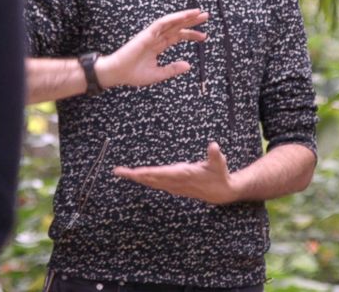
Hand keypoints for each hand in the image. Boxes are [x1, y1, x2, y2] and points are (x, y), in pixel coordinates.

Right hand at [96, 9, 207, 88]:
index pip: (177, 36)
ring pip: (171, 22)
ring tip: (198, 12)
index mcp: (158, 46)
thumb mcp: (157, 74)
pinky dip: (173, 18)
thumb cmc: (133, 74)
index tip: (204, 36)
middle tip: (206, 16)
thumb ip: (172, 69)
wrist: (117, 73)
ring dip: (184, 16)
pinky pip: (162, 23)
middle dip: (191, 21)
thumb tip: (188, 65)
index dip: (191, 35)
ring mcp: (151, 34)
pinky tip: (184, 16)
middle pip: (177, 26)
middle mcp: (156, 38)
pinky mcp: (147, 34)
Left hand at [113, 142, 237, 204]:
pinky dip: (145, 180)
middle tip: (118, 172)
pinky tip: (137, 178)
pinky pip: (155, 183)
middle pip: (150, 179)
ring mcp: (173, 185)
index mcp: (183, 174)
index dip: (146, 173)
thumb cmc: (219, 175)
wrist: (221, 193)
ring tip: (122, 173)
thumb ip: (215, 155)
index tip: (133, 172)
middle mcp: (175, 181)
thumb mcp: (219, 163)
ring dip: (136, 178)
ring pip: (151, 182)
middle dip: (134, 175)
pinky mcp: (174, 186)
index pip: (160, 174)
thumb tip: (213, 146)